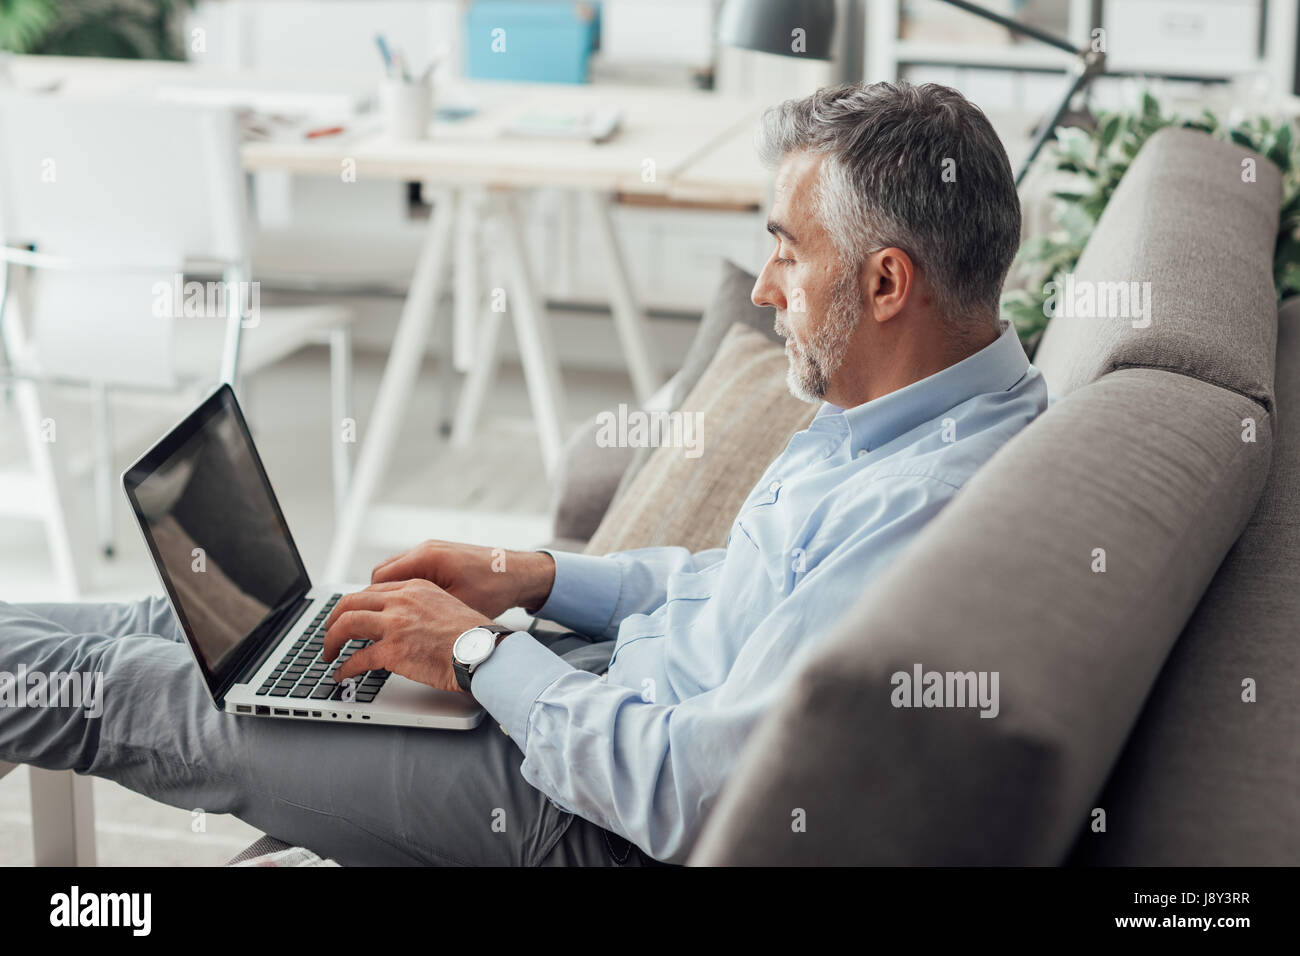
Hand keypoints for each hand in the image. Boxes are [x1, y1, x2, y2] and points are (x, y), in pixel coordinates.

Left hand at [321, 579, 493, 693]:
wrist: (482, 651)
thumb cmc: (471, 635)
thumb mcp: (445, 605)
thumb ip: (419, 607)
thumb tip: (403, 621)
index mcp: (414, 587)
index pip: (371, 591)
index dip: (354, 605)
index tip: (348, 616)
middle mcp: (401, 601)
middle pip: (350, 602)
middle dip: (333, 619)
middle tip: (329, 632)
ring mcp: (395, 624)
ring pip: (346, 624)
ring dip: (331, 640)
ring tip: (328, 652)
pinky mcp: (393, 650)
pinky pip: (357, 658)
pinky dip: (344, 668)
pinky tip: (342, 674)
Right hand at [369, 539, 554, 618]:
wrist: (519, 573)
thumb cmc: (493, 589)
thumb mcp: (455, 608)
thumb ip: (422, 615)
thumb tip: (396, 633)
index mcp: (426, 559)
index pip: (377, 581)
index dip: (367, 606)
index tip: (361, 625)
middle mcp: (425, 550)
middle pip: (381, 577)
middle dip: (372, 602)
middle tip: (367, 626)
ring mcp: (432, 551)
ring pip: (394, 574)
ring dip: (388, 595)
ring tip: (387, 621)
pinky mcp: (440, 556)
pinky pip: (410, 572)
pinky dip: (404, 589)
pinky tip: (409, 610)